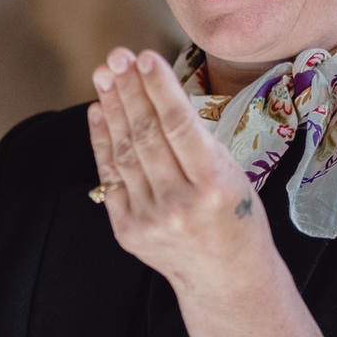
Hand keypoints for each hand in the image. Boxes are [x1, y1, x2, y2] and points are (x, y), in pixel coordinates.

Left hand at [86, 48, 274, 295]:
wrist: (226, 279)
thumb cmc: (237, 219)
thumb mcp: (233, 174)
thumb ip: (198, 141)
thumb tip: (159, 90)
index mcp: (215, 186)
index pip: (180, 126)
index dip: (160, 88)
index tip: (146, 57)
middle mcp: (179, 203)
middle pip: (146, 135)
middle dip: (129, 90)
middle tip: (117, 57)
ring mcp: (149, 218)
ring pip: (124, 152)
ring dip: (113, 109)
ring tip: (105, 75)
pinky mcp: (127, 229)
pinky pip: (110, 177)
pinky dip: (102, 141)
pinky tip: (99, 111)